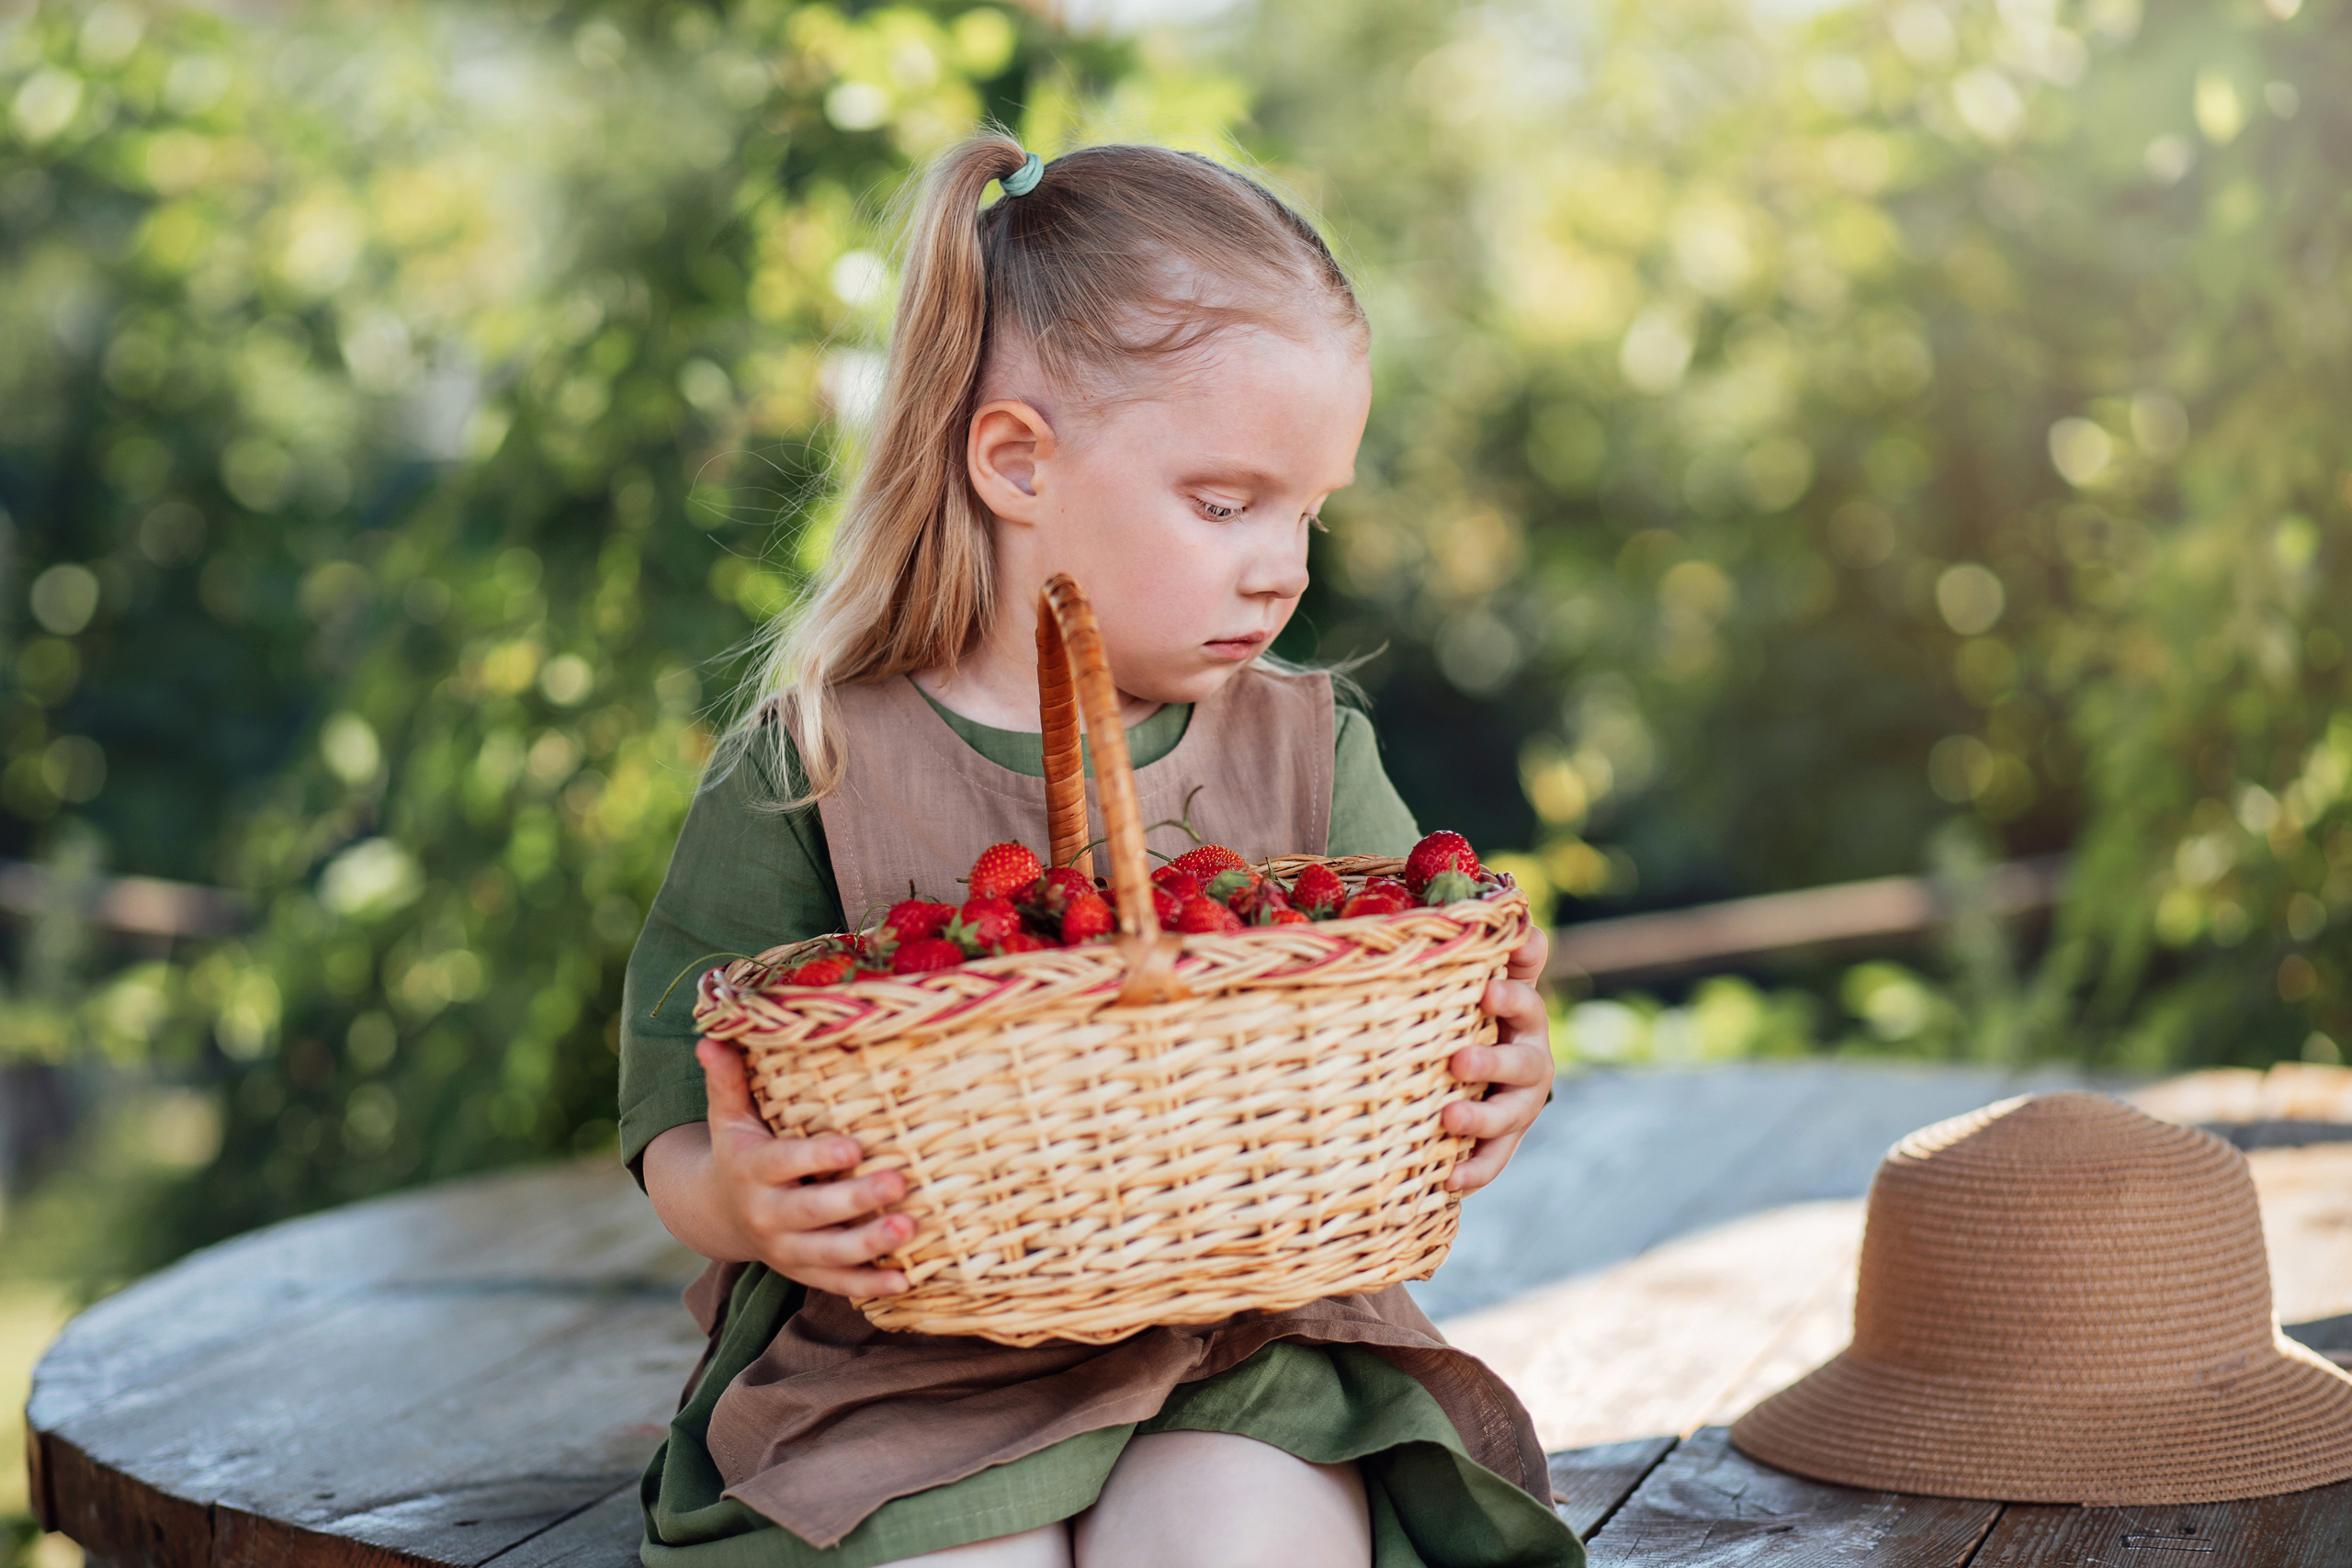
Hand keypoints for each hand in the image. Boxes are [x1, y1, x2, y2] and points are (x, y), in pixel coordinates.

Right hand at [692, 1037, 911, 1295]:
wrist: (718, 1214)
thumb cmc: (739, 1151)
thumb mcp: (728, 1117)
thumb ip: (727, 1081)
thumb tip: (711, 1038)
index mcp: (752, 1169)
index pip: (785, 1163)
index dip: (817, 1157)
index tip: (854, 1146)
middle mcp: (766, 1213)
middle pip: (811, 1212)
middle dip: (855, 1201)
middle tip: (898, 1184)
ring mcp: (785, 1249)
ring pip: (827, 1254)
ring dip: (868, 1246)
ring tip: (908, 1229)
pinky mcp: (803, 1272)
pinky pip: (837, 1284)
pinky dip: (870, 1285)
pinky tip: (905, 1280)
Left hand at [1441, 926, 1554, 1193]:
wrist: (1485, 1074)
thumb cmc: (1480, 1016)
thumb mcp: (1494, 982)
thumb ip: (1507, 956)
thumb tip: (1523, 923)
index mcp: (1525, 1021)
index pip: (1526, 1003)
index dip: (1511, 998)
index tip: (1486, 992)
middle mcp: (1530, 1064)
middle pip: (1523, 1064)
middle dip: (1493, 1061)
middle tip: (1457, 1060)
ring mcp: (1518, 1107)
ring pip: (1510, 1117)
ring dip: (1482, 1119)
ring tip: (1448, 1118)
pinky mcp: (1501, 1143)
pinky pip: (1493, 1162)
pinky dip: (1474, 1173)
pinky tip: (1448, 1182)